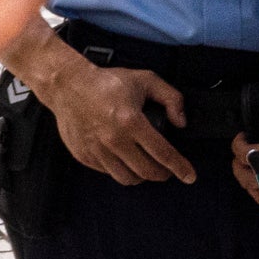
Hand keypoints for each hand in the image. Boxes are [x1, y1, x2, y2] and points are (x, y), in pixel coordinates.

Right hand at [43, 57, 197, 183]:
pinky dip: (120, 170)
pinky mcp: (84, 156)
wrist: (68, 86)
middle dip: (163, 174)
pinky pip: (108, 173)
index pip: (162, 153)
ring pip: (127, 178)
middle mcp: (114, 140)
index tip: (189, 176)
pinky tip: (124, 159)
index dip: (180, 167)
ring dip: (141, 176)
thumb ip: (171, 98)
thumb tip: (180, 122)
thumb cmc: (106, 83)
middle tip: (168, 170)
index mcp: (131, 121)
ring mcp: (97, 150)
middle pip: (146, 172)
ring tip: (146, 167)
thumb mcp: (146, 80)